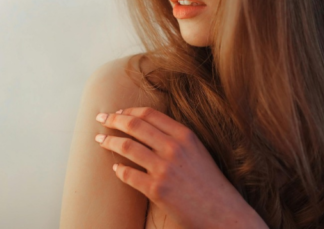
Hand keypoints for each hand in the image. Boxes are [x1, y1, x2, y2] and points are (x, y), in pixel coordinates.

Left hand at [94, 107, 266, 228]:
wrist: (223, 212)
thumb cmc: (210, 183)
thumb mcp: (198, 151)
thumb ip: (177, 138)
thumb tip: (148, 129)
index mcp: (185, 135)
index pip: (149, 114)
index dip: (129, 110)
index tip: (118, 112)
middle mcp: (174, 148)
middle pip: (135, 126)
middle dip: (113, 120)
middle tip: (100, 119)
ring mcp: (164, 169)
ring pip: (127, 146)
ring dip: (109, 141)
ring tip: (100, 139)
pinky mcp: (157, 190)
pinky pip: (128, 174)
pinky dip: (118, 169)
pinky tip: (115, 168)